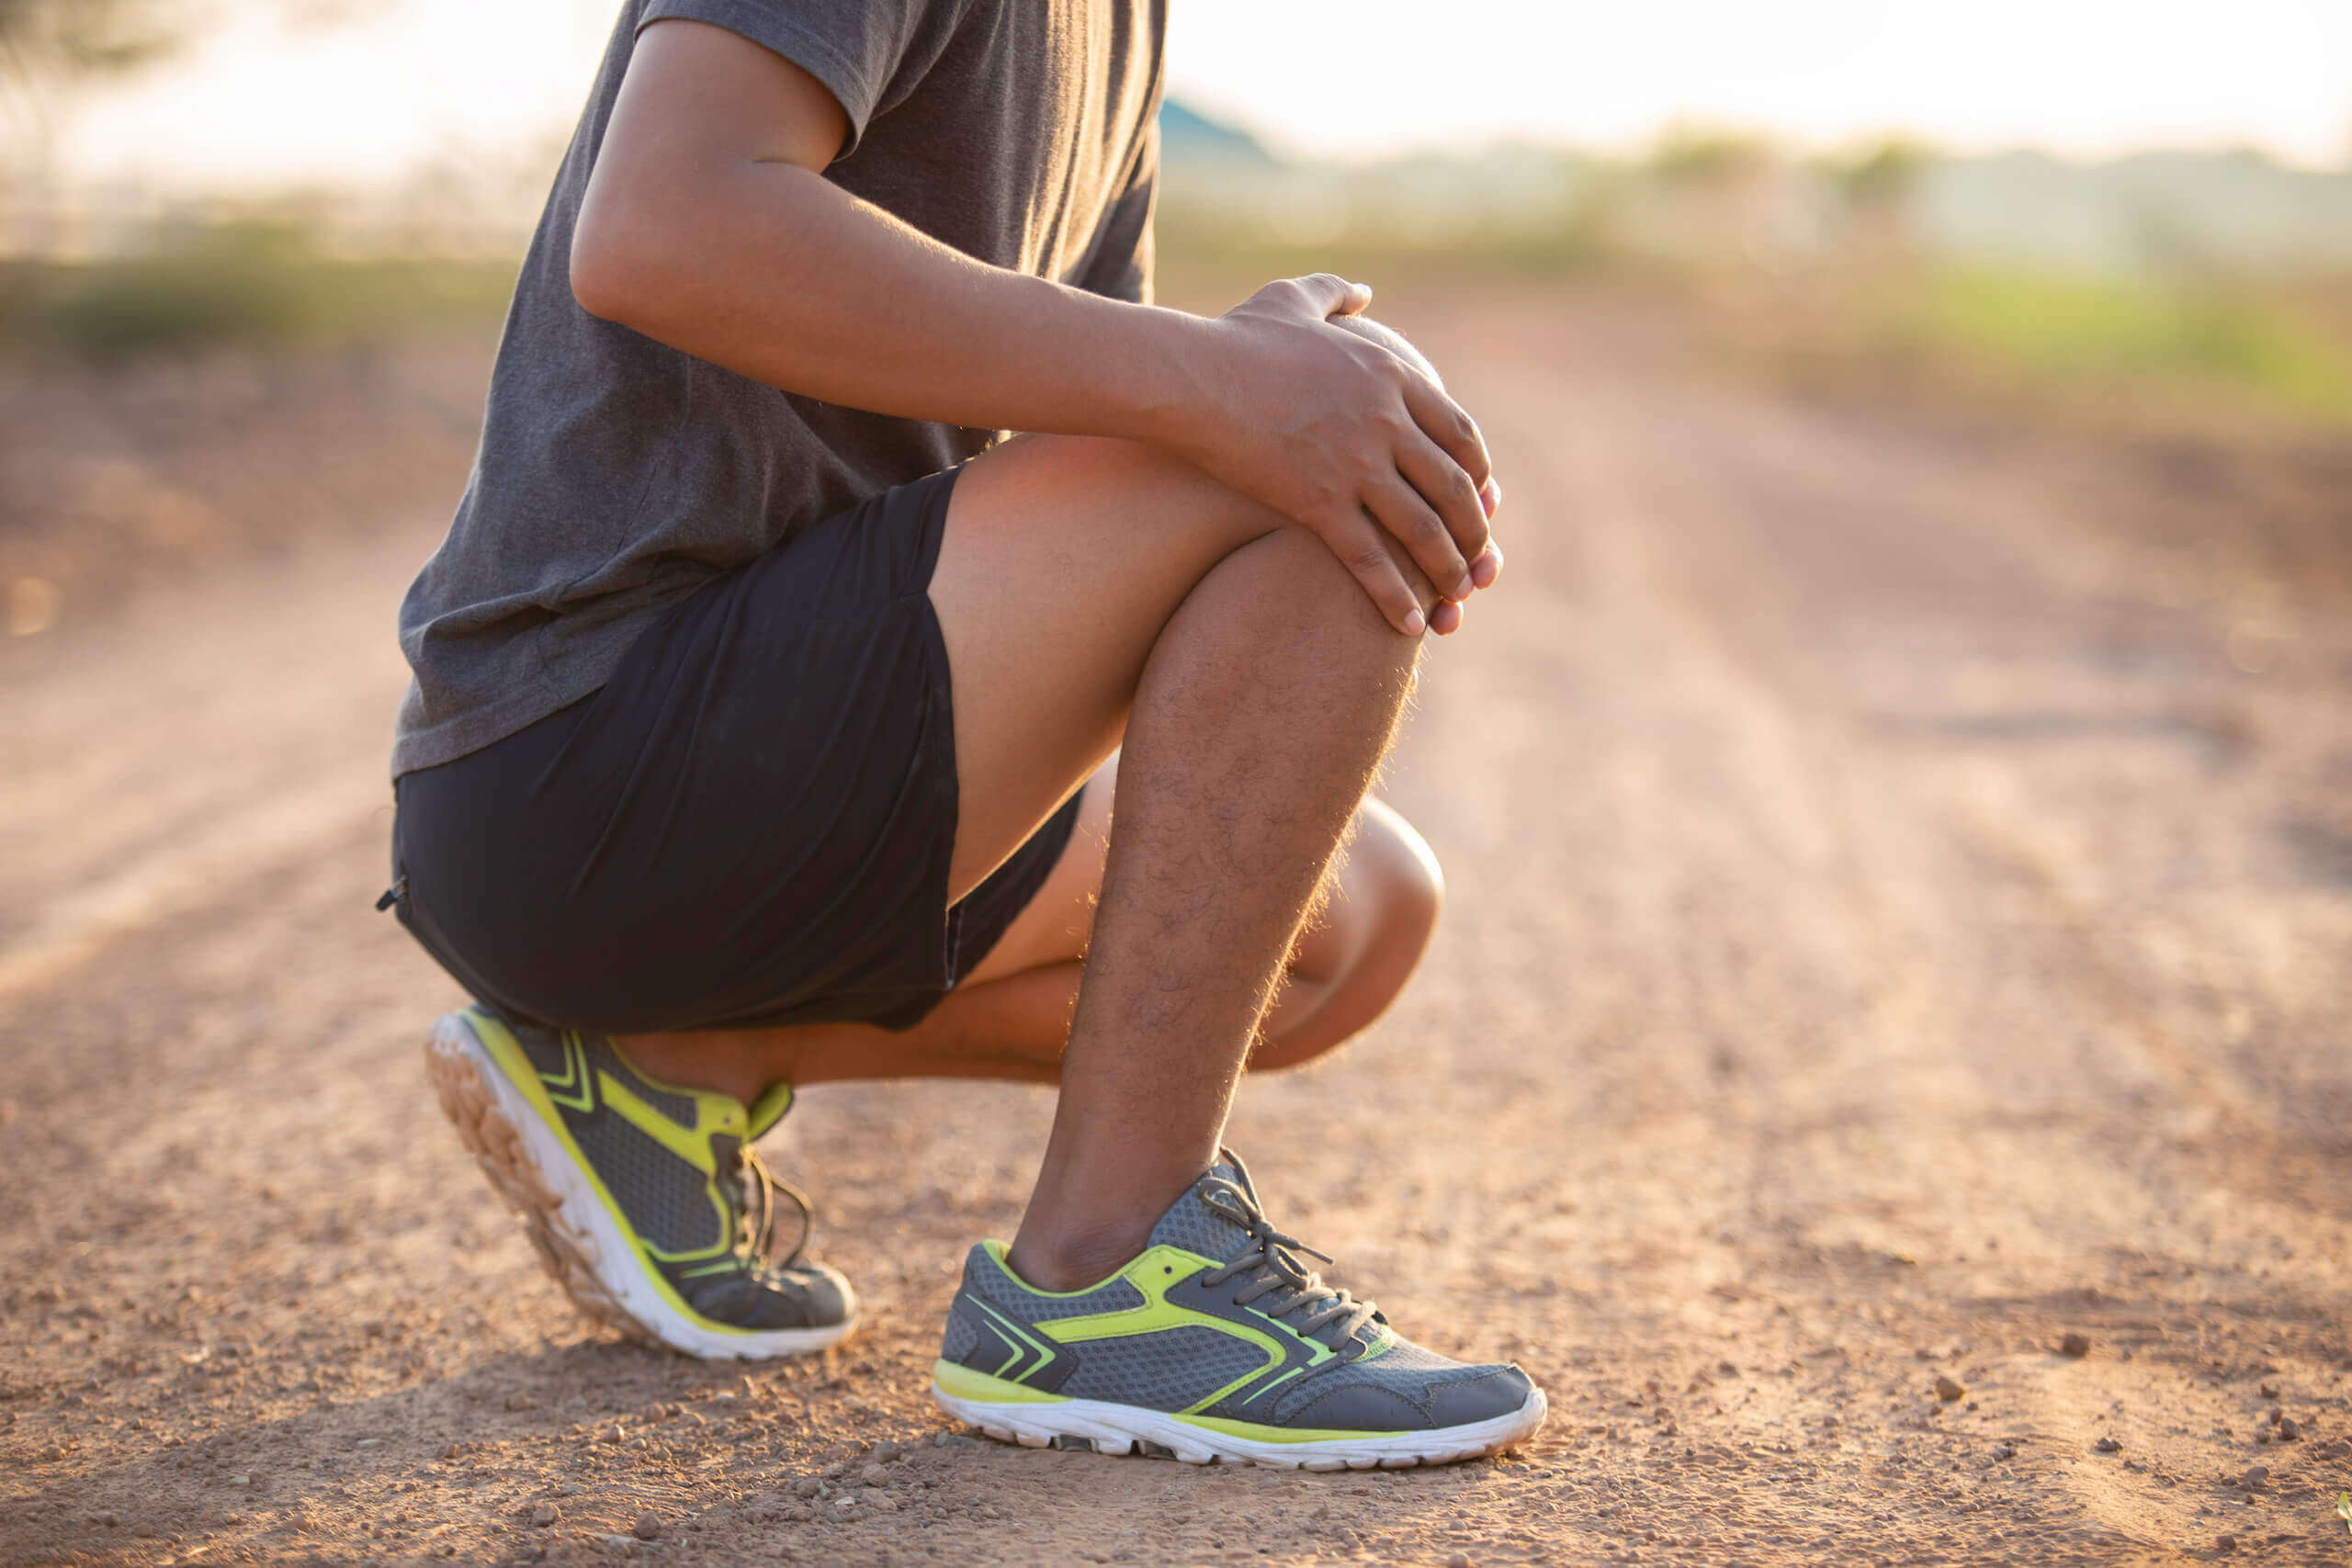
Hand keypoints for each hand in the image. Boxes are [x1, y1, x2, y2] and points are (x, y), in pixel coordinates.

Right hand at [1165, 274, 1499, 634]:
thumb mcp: (1294, 299)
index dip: (1478, 476)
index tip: (1480, 501)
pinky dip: (1396, 598)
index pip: (1461, 434)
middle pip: (1453, 488)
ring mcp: (1355, 464)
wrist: (1189, 377)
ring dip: (1446, 572)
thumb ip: (1336, 294)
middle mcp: (1386, 421)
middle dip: (1474, 533)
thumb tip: (1364, 292)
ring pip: (1423, 531)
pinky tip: (1409, 626)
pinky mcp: (1319, 503)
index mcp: (1392, 375)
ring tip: (1454, 602)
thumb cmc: (1234, 338)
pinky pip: (1371, 562)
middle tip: (1478, 564)